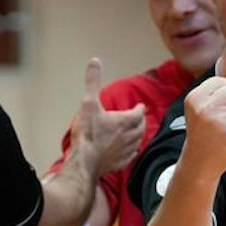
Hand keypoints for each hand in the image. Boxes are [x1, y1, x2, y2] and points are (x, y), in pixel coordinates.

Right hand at [70, 58, 147, 177]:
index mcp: (124, 121)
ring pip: (138, 141)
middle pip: (141, 127)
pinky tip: (130, 151)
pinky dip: (132, 151)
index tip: (140, 106)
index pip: (138, 112)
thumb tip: (95, 62)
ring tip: (136, 132)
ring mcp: (125, 151)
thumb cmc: (87, 134)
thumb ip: (93, 81)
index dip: (139, 108)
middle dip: (141, 121)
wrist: (84, 162)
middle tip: (139, 118)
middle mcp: (129, 136)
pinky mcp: (120, 163)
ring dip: (138, 135)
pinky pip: (131, 156)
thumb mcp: (88, 103)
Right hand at [181, 76, 225, 177]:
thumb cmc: (202, 131)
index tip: (215, 108)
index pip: (222, 82)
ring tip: (225, 128)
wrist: (198, 163)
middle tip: (221, 120)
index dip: (223, 95)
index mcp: (195, 98)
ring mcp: (220, 120)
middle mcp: (206, 107)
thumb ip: (212, 91)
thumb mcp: (198, 107)